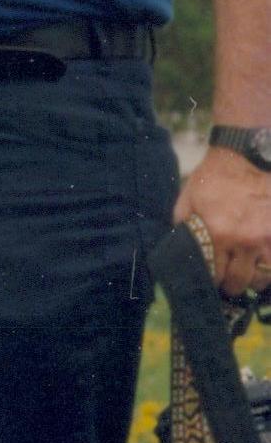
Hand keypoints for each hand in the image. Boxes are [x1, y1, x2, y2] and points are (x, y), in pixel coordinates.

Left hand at [173, 144, 270, 298]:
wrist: (246, 156)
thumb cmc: (213, 180)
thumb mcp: (188, 202)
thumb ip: (183, 229)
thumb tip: (180, 254)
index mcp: (218, 234)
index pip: (215, 275)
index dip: (212, 283)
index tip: (212, 283)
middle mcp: (246, 239)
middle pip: (242, 281)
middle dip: (233, 286)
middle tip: (230, 283)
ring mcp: (269, 235)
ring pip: (267, 276)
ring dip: (257, 280)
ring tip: (250, 275)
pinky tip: (265, 264)